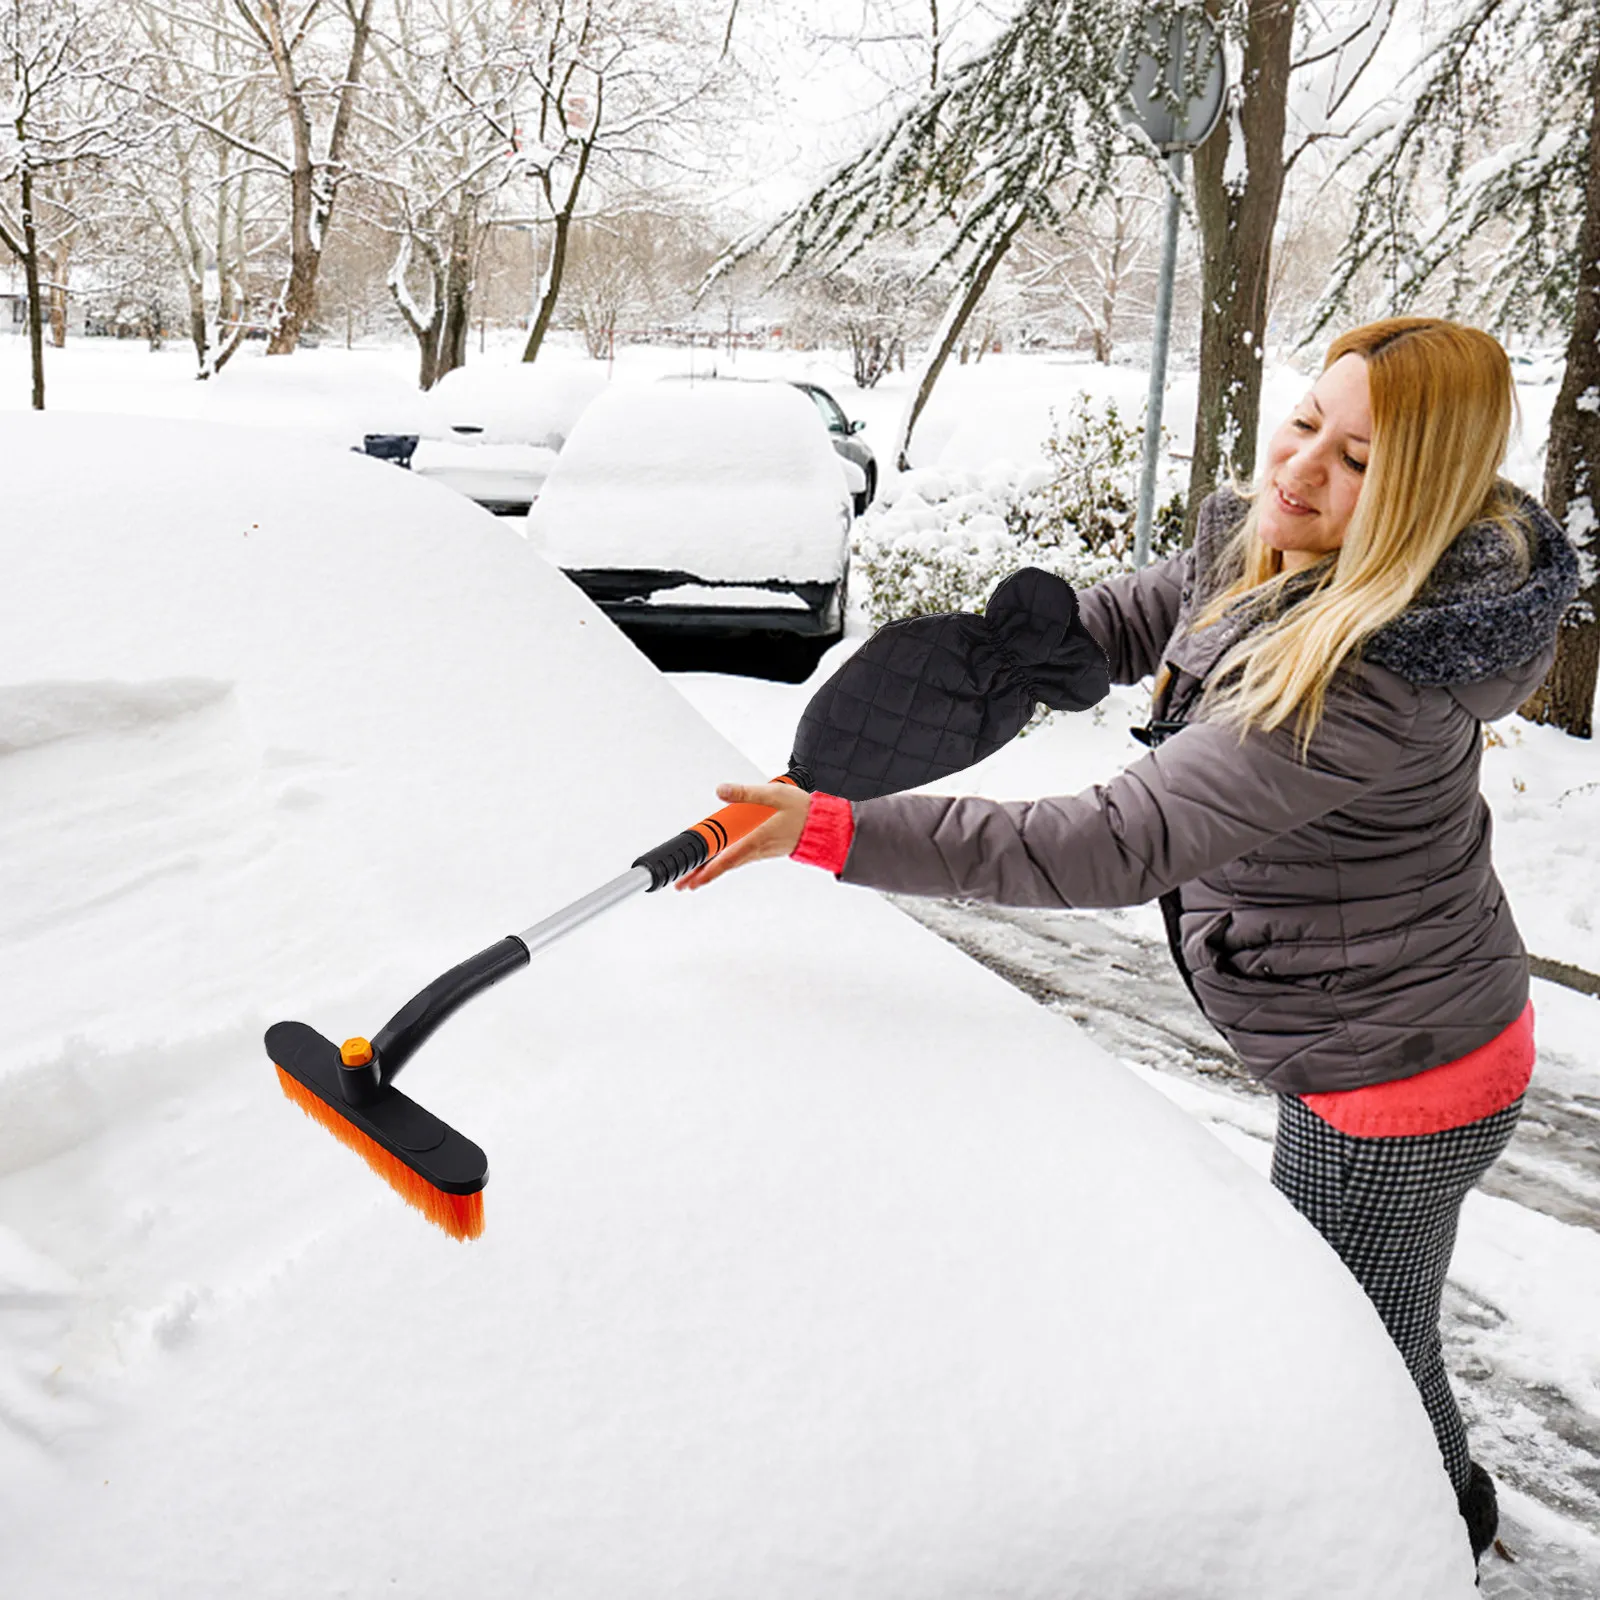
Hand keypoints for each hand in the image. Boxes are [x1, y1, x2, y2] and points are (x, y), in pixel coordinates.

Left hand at [675, 781, 812, 890]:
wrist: (825, 827)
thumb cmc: (804, 811)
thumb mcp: (774, 795)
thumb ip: (746, 793)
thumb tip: (721, 790)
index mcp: (758, 838)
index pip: (728, 858)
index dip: (709, 870)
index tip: (693, 879)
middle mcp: (758, 849)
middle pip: (724, 865)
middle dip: (702, 876)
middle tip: (683, 885)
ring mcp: (761, 852)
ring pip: (731, 863)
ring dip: (712, 871)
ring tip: (694, 878)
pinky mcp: (765, 850)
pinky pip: (740, 858)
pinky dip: (725, 864)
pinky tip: (717, 863)